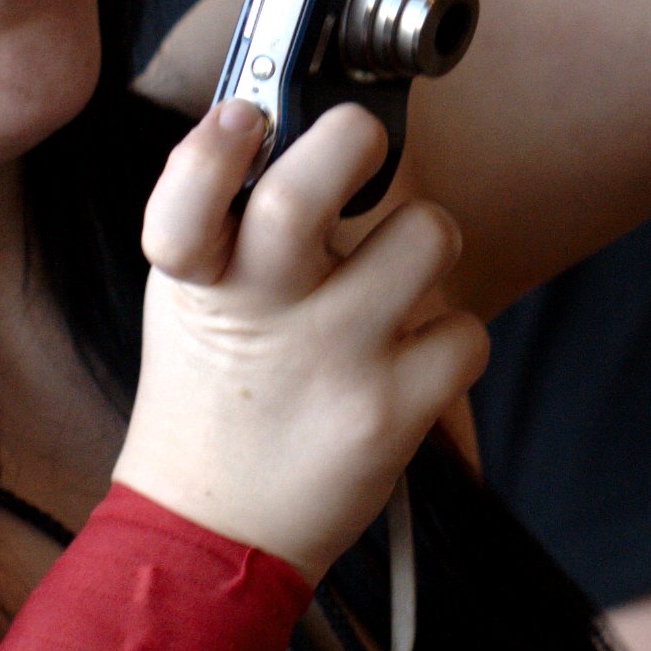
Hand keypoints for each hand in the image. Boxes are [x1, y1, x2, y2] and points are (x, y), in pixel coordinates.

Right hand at [113, 102, 489, 575]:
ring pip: (428, 237)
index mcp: (199, 284)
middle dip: (351, 140)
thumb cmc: (214, 398)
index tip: (241, 119)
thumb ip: (223, 223)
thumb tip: (280, 122)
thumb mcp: (190, 304)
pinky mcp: (392, 411)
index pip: (185, 200)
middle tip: (363, 149)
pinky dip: (448, 342)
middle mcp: (264, 315)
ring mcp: (333, 360)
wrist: (216, 532)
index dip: (211, 149)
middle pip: (303, 196)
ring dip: (427, 241)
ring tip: (398, 273)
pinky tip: (409, 362)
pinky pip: (466, 332)